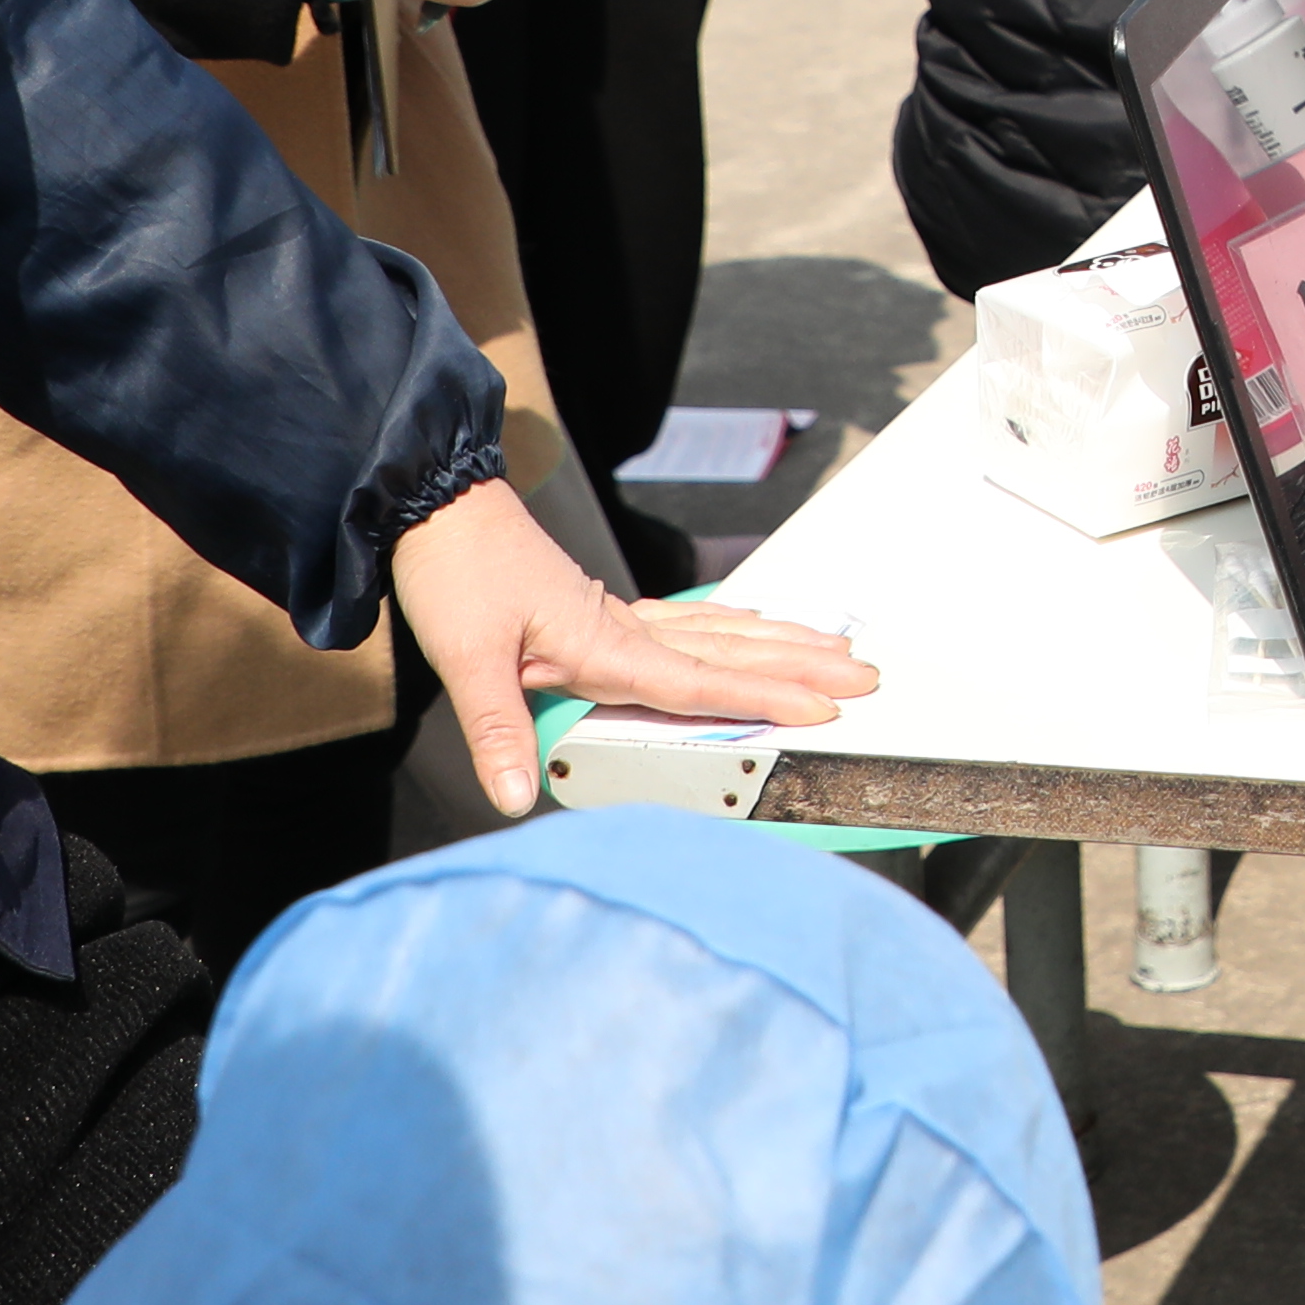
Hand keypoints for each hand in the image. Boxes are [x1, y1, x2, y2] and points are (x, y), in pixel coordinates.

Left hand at [387, 470, 878, 818]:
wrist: (438, 508)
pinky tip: (752, 626)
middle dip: (802, 667)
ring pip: (720, 632)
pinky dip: (733, 624)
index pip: (699, 682)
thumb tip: (515, 796)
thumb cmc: (455, 573)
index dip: (764, 699)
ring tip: (834, 647)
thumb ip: (497, 730)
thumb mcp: (465, 658)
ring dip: (780, 643)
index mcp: (604, 642)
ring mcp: (619, 614)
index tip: (822, 708)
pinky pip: (690, 620)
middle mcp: (624, 626)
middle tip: (866, 677)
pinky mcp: (602, 608)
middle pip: (731, 654)